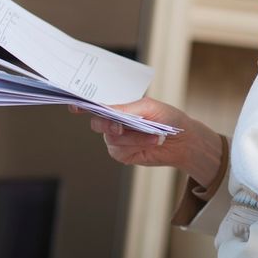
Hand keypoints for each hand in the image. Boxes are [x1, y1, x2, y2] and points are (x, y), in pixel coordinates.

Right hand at [70, 97, 223, 187]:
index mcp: (118, 106)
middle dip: (108, 124)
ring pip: (112, 139)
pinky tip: (152, 142)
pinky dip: (138, 146)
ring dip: (134, 137)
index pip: (95, 104)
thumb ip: (128, 108)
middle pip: (97, 123)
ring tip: (155, 134)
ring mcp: (115, 139)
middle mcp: (112, 122)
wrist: (181, 140)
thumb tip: (110, 110)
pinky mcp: (122, 153)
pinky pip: (121, 151)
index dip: (82, 105)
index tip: (76, 106)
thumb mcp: (149, 107)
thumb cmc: (166, 117)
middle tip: (120, 126)